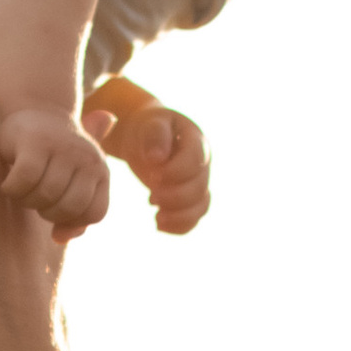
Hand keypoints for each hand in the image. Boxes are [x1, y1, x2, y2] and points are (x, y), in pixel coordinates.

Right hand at [0, 103, 112, 233]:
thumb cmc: (54, 157)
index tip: (55, 210)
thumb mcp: (71, 183)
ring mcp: (63, 148)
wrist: (37, 110)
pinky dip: (13, 189)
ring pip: (46, 195)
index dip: (72, 220)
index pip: (94, 213)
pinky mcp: (35, 141)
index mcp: (101, 172)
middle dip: (47, 212)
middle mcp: (88, 158)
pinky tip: (8, 184)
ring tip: (22, 190)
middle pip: (69, 207)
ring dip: (27, 201)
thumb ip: (75, 214)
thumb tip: (60, 239)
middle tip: (35, 200)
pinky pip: (24, 180)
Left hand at [86, 81, 211, 237]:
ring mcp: (199, 183)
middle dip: (175, 197)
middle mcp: (202, 164)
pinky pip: (194, 218)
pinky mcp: (191, 199)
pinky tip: (158, 225)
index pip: (194, 161)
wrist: (147, 138)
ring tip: (157, 219)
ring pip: (200, 206)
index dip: (175, 172)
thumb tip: (157, 158)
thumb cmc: (148, 128)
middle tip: (151, 199)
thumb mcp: (150, 124)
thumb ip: (156, 136)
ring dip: (179, 217)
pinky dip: (180, 226)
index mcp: (196, 141)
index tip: (152, 176)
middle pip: (199, 187)